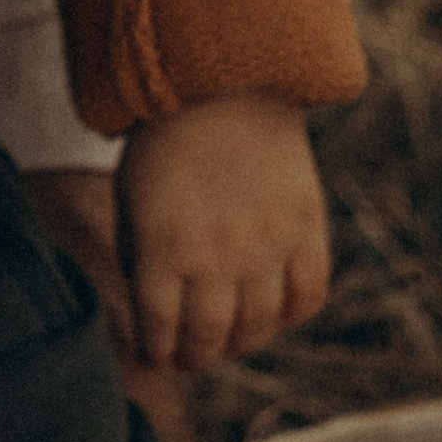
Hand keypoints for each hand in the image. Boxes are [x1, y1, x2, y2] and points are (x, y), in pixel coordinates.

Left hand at [118, 92, 331, 367]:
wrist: (222, 84)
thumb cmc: (167, 145)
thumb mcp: (133, 203)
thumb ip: (142, 259)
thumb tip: (157, 315)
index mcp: (162, 249)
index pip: (158, 329)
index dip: (157, 350)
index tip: (158, 353)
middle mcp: (215, 255)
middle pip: (209, 337)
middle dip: (197, 356)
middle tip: (194, 357)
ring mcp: (265, 243)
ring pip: (259, 325)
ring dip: (243, 342)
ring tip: (233, 339)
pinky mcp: (304, 226)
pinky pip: (308, 293)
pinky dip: (293, 314)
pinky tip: (277, 312)